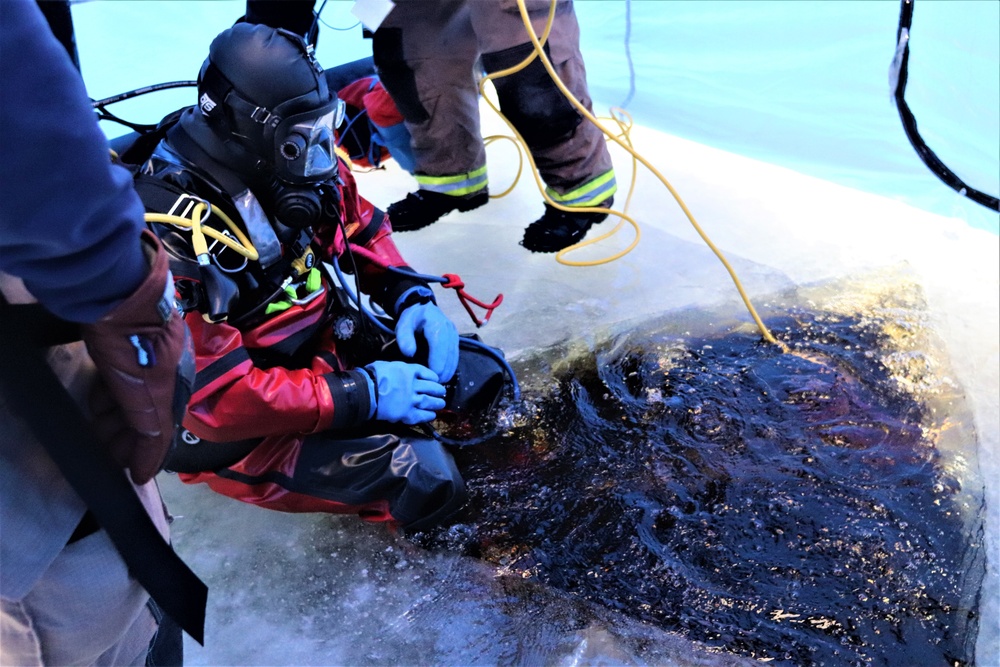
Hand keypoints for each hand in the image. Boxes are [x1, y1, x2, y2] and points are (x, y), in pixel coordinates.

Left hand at [82, 230, 193, 484]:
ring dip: (116, 415)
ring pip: (133, 396)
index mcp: (174, 385)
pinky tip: (99, 392)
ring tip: (96, 422)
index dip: (144, 455)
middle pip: (146, 415)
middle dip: (126, 436)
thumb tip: (143, 473)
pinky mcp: (132, 340)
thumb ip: (146, 431)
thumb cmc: (132, 340)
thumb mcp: (141, 391)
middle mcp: (167, 372)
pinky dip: (111, 394)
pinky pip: (124, 378)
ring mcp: (149, 354)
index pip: (160, 432)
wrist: (118, 284)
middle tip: (103, 449)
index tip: (132, 475)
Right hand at [365, 360, 445, 424]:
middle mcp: (413, 385)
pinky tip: (432, 415)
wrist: (365, 392)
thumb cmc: (372, 376)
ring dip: (437, 403)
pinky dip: (428, 415)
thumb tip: (401, 371)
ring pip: (429, 401)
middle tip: (442, 393)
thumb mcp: (386, 365)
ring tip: (441, 404)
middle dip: (438, 390)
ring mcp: (410, 400)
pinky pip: (421, 415)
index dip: (433, 377)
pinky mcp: (406, 413)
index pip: (426, 373)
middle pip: (431, 387)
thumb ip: (398, 369)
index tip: (436, 380)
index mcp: (408, 371)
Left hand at [395, 301, 458, 382]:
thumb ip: (404, 339)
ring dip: (449, 369)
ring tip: (441, 381)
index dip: (438, 361)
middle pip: (450, 352)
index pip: (439, 345)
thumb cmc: (412, 319)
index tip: (433, 375)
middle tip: (436, 382)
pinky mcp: (455, 339)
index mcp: (436, 324)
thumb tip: (409, 354)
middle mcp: (448, 328)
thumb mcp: (403, 325)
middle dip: (444, 369)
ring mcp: (454, 333)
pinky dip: (451, 365)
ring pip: (455, 355)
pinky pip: (455, 354)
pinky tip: (445, 374)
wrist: (422, 308)